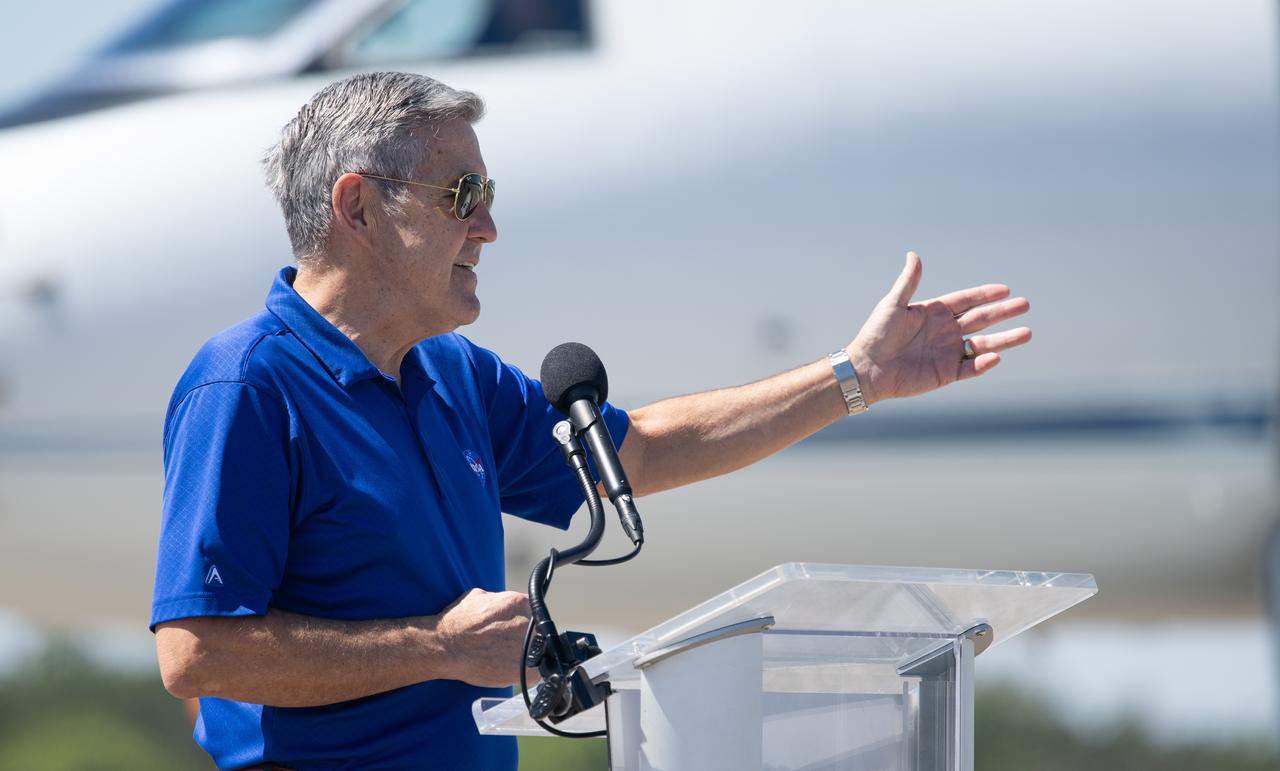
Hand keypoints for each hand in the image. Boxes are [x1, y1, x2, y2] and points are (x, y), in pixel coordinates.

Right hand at [435, 588, 533, 687]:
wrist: (447, 647)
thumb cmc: (458, 622)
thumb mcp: (480, 596)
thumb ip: (500, 600)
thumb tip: (505, 604)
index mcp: (521, 603)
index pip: (533, 611)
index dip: (524, 621)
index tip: (516, 629)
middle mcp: (529, 623)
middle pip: (538, 631)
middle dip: (525, 637)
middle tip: (508, 644)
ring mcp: (531, 646)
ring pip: (539, 651)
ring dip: (527, 654)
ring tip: (505, 657)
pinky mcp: (528, 669)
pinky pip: (536, 672)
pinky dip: (526, 672)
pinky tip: (508, 669)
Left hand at [848, 252, 1030, 403]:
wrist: (866, 368)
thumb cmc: (876, 334)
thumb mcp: (893, 305)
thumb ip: (908, 282)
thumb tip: (914, 255)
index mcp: (934, 312)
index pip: (966, 300)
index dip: (985, 295)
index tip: (1005, 289)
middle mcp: (945, 331)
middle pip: (981, 319)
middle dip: (1003, 312)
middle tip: (1025, 305)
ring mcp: (947, 352)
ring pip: (983, 344)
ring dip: (1004, 339)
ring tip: (1027, 333)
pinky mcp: (945, 373)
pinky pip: (970, 368)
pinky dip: (984, 363)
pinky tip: (996, 356)